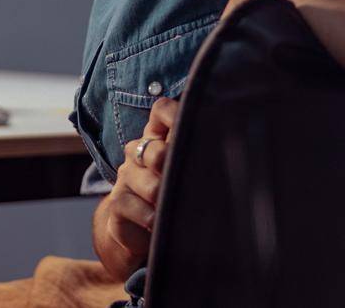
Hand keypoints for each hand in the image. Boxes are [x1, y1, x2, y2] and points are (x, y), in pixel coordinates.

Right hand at [92, 96, 180, 279]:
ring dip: (165, 201)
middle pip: (156, 150)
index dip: (175, 115)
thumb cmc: (169, 198)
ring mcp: (125, 177)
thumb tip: (228, 147)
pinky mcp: (116, 203)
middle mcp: (138, 152)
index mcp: (157, 138)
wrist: (135, 234)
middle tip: (185, 185)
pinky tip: (157, 223)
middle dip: (172, 170)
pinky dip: (150, 219)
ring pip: (150, 186)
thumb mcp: (183, 175)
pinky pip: (135, 208)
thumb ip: (194, 158)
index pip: (162, 111)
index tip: (194, 128)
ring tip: (172, 209)